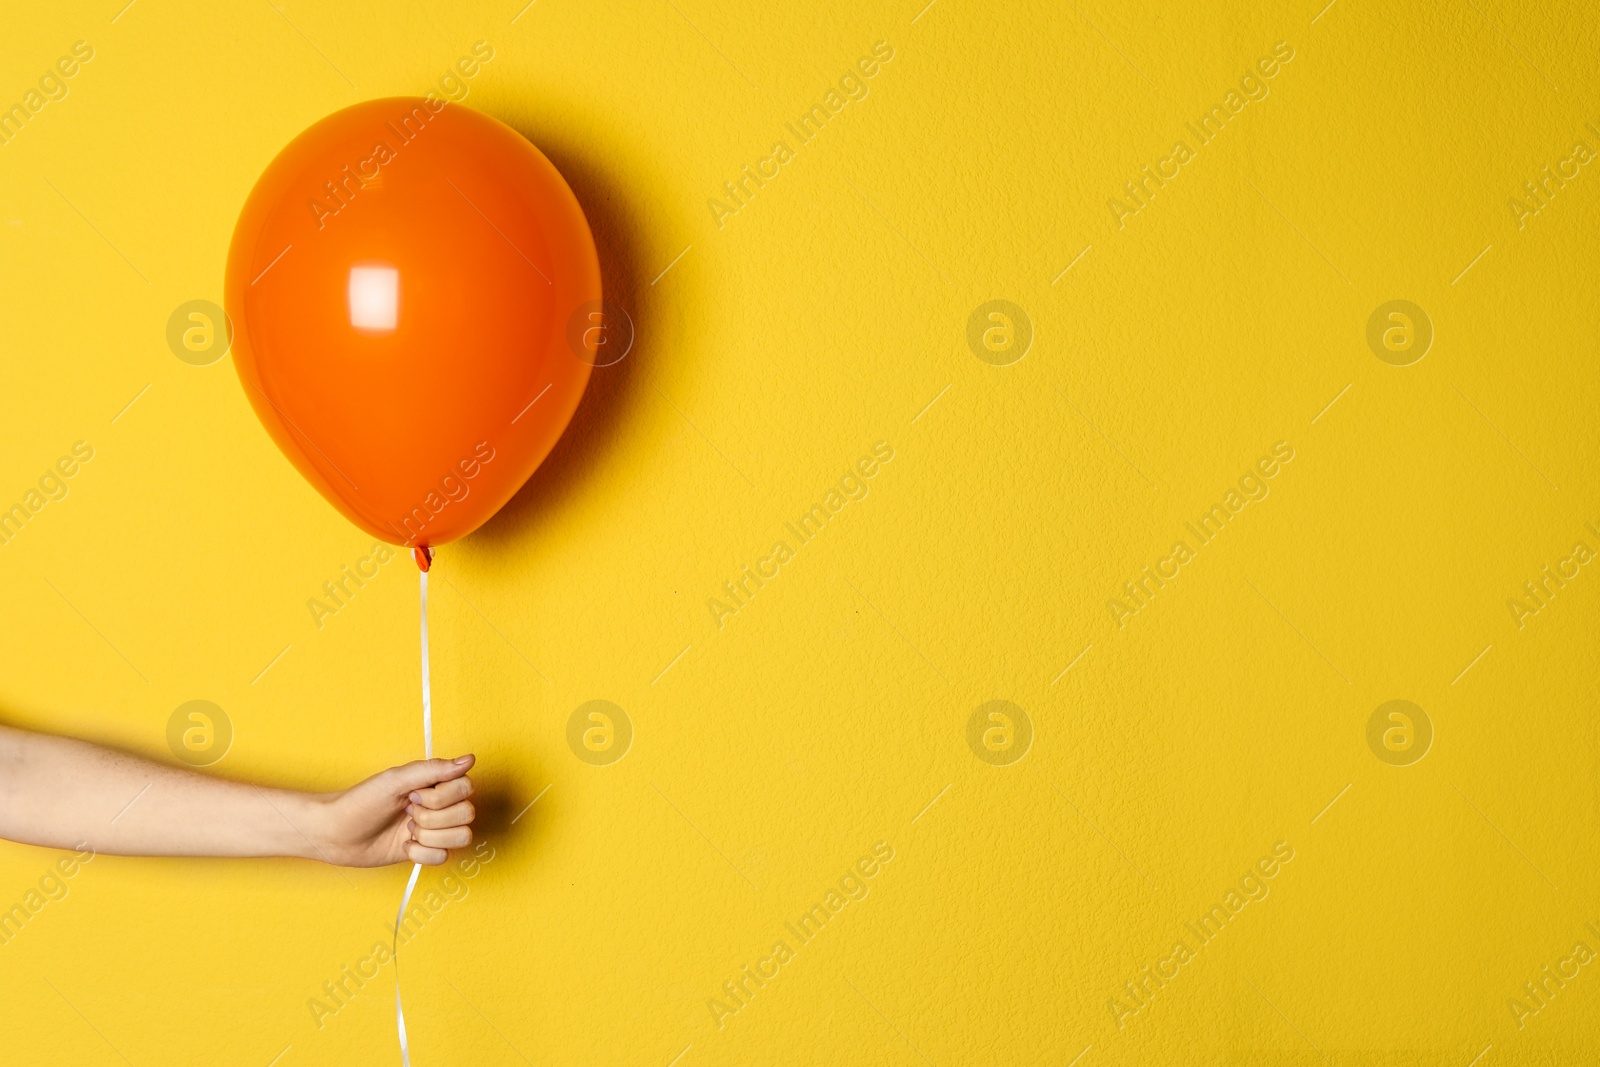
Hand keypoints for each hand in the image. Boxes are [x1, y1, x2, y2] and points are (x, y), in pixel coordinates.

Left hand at [312, 755, 475, 866]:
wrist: (335, 835)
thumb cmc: (360, 803)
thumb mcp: (395, 780)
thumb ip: (433, 769)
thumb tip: (469, 760)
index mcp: (435, 783)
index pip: (465, 788)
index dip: (441, 797)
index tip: (413, 796)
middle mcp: (440, 805)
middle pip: (466, 814)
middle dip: (432, 818)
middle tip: (406, 813)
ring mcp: (434, 829)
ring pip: (460, 837)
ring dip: (429, 836)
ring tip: (406, 830)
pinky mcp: (426, 851)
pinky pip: (443, 857)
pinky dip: (420, 854)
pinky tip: (404, 845)